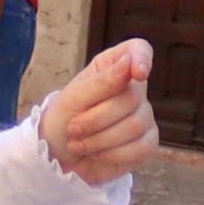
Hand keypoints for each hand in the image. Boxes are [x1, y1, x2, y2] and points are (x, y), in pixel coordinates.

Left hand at [38, 39, 158, 185]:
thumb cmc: (63, 119)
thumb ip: (101, 82)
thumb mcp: (73, 97)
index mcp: (114, 68)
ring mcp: (144, 118)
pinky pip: (141, 148)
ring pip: (135, 125)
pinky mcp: (146, 144)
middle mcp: (134, 90)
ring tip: (78, 142)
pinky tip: (96, 153)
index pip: (139, 50)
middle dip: (95, 118)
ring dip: (99, 139)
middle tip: (73, 128)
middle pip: (132, 98)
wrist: (57, 154)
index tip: (137, 73)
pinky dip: (111, 154)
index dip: (142, 58)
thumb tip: (129, 63)